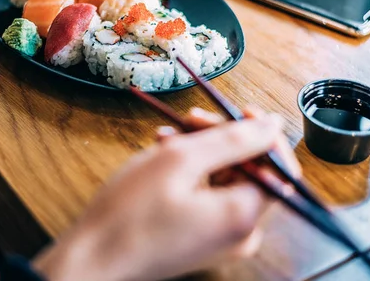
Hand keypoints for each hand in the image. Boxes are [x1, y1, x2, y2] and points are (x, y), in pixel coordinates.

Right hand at [33, 109, 299, 280]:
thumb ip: (234, 139)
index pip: (277, 167)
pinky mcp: (201, 239)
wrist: (92, 261)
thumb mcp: (180, 160)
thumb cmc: (130, 211)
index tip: (238, 109)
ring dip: (202, 152)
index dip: (261, 134)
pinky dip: (192, 174)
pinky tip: (163, 157)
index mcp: (242, 216)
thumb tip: (274, 126)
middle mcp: (240, 233)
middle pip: (251, 171)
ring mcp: (220, 239)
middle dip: (223, 139)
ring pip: (226, 180)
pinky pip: (209, 197)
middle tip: (189, 118)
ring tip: (166, 137)